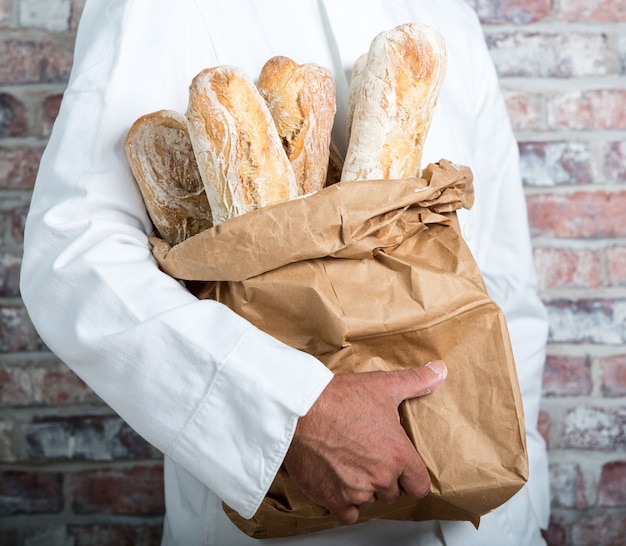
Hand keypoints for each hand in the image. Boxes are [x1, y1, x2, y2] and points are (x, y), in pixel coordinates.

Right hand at [283, 360, 446, 524]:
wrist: (299, 410)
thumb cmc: (338, 399)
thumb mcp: (383, 386)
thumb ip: (416, 382)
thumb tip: (439, 371)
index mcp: (398, 454)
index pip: (419, 485)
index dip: (411, 477)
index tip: (401, 468)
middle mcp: (380, 477)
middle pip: (392, 492)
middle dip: (383, 477)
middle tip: (368, 456)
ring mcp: (356, 491)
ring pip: (369, 501)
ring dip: (363, 488)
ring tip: (350, 463)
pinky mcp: (332, 498)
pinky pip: (348, 513)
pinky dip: (344, 502)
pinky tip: (338, 481)